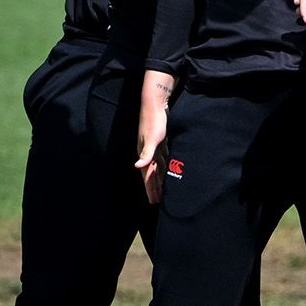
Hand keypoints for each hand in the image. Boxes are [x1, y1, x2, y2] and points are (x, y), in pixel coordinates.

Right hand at [135, 72, 173, 204]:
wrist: (155, 104)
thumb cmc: (154, 120)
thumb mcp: (152, 138)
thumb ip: (146, 153)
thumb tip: (137, 166)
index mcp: (144, 153)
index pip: (147, 176)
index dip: (150, 189)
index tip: (153, 201)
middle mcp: (147, 152)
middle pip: (151, 174)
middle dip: (154, 187)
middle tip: (157, 201)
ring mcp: (153, 146)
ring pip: (157, 167)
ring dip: (159, 179)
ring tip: (163, 190)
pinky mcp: (160, 141)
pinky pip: (162, 158)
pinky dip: (164, 166)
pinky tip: (168, 170)